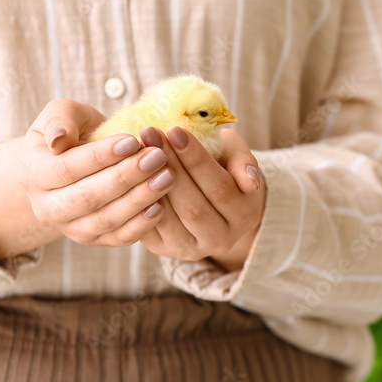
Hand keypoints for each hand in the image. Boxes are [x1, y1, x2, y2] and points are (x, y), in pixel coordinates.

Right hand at [16, 98, 176, 247]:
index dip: (100, 156)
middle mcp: (46, 208)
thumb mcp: (63, 114)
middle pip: (87, 198)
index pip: (66, 168)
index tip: (133, 140)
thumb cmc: (75, 132)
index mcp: (32, 174)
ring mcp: (71, 228)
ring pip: (105, 220)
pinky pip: (118, 238)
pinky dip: (141, 225)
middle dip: (125, 177)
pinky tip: (162, 205)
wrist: (80, 162)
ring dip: (139, 199)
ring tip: (167, 176)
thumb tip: (58, 140)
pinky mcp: (96, 239)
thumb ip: (59, 120)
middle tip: (158, 157)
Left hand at [137, 126, 265, 270]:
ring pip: (170, 219)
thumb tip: (250, 182)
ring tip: (137, 150)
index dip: (196, 159)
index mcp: (246, 215)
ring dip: (150, 183)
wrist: (209, 200)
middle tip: (149, 134)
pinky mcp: (166, 250)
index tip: (175, 131)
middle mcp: (222, 239)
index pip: (219, 187)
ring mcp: (193, 249)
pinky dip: (140, 201)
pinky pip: (150, 227)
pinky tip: (132, 173)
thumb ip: (244, 162)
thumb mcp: (237, 157)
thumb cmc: (223, 168)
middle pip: (194, 206)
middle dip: (170, 167)